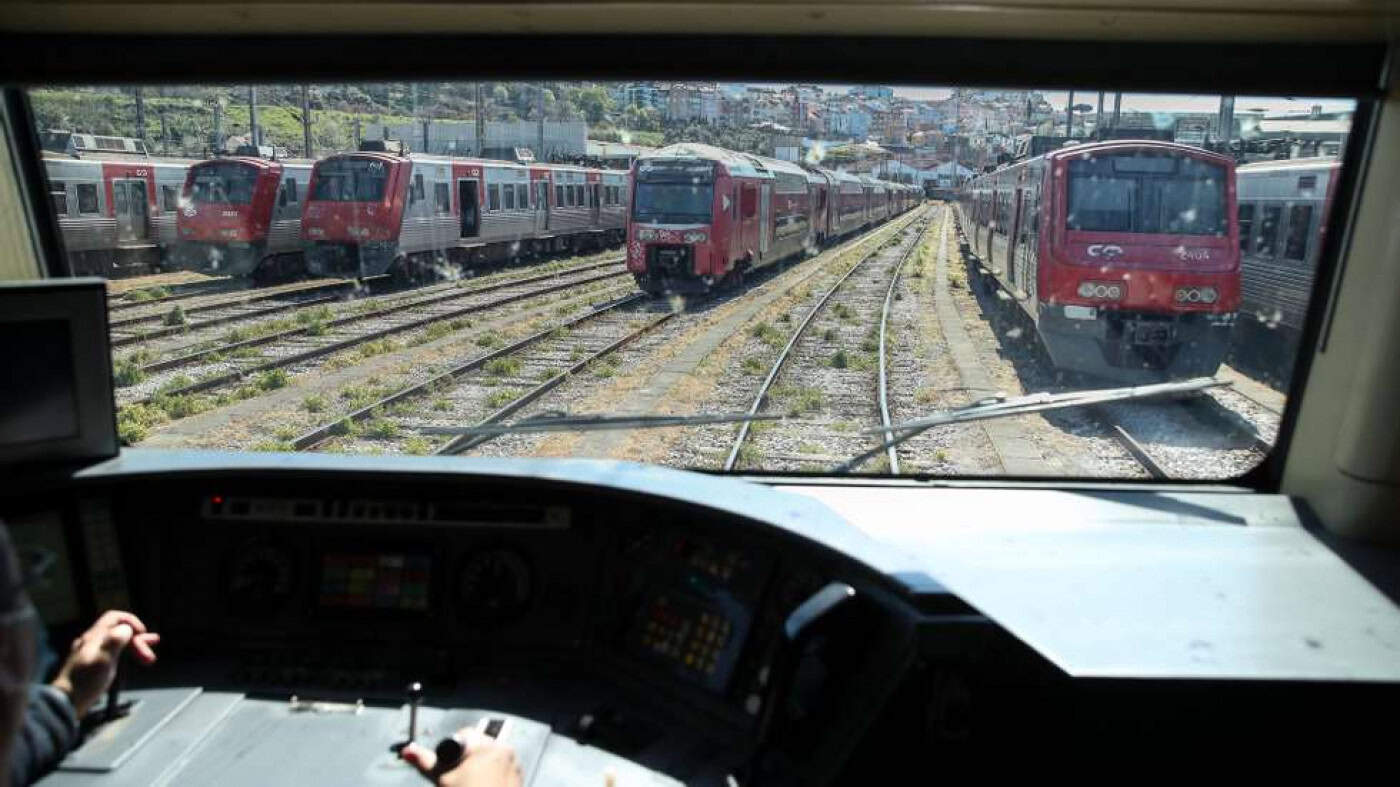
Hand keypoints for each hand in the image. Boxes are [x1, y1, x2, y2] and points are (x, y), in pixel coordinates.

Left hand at [49, 610, 159, 717]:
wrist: (65, 703)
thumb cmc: (85, 682)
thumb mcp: (102, 660)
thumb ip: (114, 642)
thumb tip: (126, 628)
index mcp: (94, 638)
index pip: (114, 617)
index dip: (131, 622)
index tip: (143, 635)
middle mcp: (91, 642)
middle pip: (118, 631)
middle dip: (136, 641)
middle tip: (149, 658)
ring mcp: (90, 654)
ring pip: (115, 644)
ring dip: (133, 648)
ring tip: (149, 657)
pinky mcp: (90, 666)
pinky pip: (111, 654)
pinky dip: (124, 655)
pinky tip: (128, 661)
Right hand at [400, 728, 521, 786]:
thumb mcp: (442, 778)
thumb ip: (424, 761)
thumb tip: (407, 750)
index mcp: (486, 746)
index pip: (464, 734)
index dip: (453, 749)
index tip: (452, 763)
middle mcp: (503, 750)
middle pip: (478, 743)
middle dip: (467, 756)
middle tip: (460, 775)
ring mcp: (513, 763)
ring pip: (489, 755)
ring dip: (479, 764)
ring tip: (472, 783)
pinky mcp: (518, 776)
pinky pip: (501, 767)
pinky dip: (492, 773)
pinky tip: (483, 785)